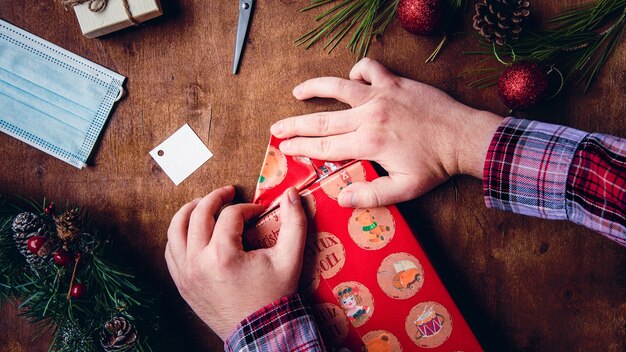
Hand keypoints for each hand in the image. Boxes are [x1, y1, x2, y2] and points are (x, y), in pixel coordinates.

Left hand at [164, 186, 306, 339]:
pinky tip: (192, 230)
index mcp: (223, 255)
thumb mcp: (290, 259)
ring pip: (175, 229)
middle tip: (228, 192)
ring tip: (202, 204)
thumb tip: (292, 193)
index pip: (231, 214)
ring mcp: (185, 274)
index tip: (259, 212)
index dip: (247, 207)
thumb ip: (295, 223)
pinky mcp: (182, 284)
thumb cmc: (274, 297)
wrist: (260, 333)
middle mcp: (197, 262)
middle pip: (198, 214)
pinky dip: (178, 235)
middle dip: (216, 198)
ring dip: (189, 211)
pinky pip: (171, 251)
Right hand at [271, 58, 502, 207]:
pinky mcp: (395, 82)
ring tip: (298, 92)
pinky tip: (353, 79)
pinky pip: (370, 68)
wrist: (464, 138)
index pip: (325, 146)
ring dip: (314, 88)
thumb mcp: (405, 189)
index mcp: (369, 143)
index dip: (300, 147)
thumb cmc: (436, 166)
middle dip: (294, 124)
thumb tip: (341, 199)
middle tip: (276, 127)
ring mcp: (382, 95)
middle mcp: (370, 116)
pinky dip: (358, 71)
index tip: (283, 146)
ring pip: (338, 87)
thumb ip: (372, 196)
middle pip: (322, 119)